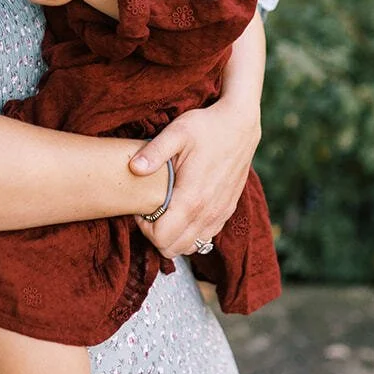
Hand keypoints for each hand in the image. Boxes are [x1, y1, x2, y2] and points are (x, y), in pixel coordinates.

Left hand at [129, 100, 260, 258]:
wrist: (240, 124)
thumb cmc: (207, 127)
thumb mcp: (177, 133)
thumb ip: (153, 152)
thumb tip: (133, 168)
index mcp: (192, 199)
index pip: (161, 237)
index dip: (144, 228)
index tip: (141, 208)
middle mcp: (208, 213)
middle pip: (173, 248)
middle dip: (156, 235)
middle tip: (150, 211)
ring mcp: (220, 214)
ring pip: (190, 247)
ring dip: (174, 236)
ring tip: (165, 212)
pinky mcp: (227, 211)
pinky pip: (206, 237)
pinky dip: (191, 232)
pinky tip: (183, 211)